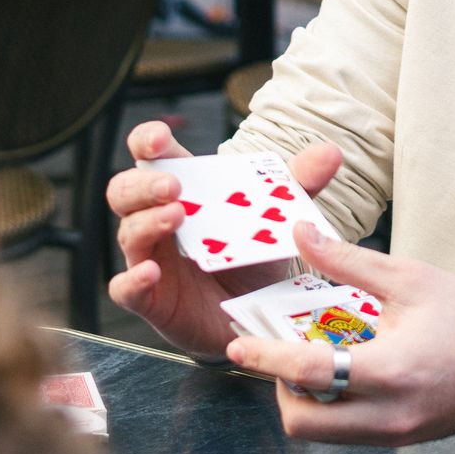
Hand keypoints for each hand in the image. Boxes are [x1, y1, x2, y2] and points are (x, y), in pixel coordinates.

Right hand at [106, 122, 343, 357]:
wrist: (252, 315)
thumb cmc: (252, 256)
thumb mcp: (276, 218)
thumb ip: (298, 185)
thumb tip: (329, 153)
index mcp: (184, 190)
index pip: (152, 155)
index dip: (148, 140)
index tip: (159, 138)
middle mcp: (158, 220)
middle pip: (125, 190)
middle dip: (144, 183)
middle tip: (174, 187)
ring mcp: (150, 258)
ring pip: (128, 232)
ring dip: (146, 222)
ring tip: (176, 216)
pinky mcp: (151, 299)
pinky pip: (125, 288)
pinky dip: (133, 279)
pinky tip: (151, 272)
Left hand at [225, 221, 454, 446]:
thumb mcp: (410, 278)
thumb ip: (347, 261)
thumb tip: (301, 233)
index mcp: (391, 372)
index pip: (308, 373)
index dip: (265, 357)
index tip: (238, 344)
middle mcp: (389, 416)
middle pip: (302, 423)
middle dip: (280, 389)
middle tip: (284, 352)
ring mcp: (395, 435)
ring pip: (322, 433)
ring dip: (305, 399)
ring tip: (316, 355)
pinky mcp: (401, 440)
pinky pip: (347, 431)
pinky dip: (332, 405)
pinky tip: (346, 367)